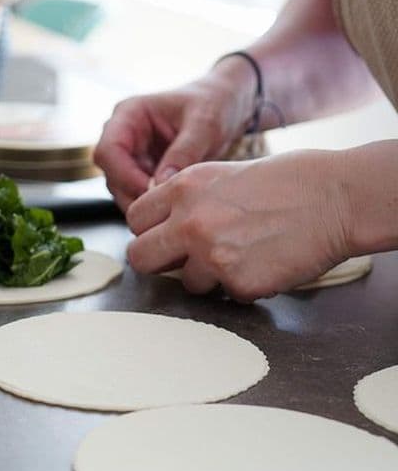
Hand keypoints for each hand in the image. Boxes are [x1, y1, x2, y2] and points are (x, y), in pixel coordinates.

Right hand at [94, 66, 255, 211]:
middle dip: (134, 194)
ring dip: (144, 202)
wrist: (227, 103)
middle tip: (166, 209)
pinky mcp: (142, 170)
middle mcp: (123, 135)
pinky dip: (154, 203)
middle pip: (111, 175)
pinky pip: (138, 193)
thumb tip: (160, 185)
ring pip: (122, 189)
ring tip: (175, 207)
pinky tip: (176, 205)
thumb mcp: (204, 125)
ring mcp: (131, 154)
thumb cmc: (214, 103)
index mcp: (128, 114)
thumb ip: (183, 153)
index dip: (125, 176)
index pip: (108, 151)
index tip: (152, 192)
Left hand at [125, 150, 352, 301]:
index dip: (149, 230)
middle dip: (158, 261)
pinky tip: (263, 262)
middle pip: (140, 258)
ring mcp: (213, 256)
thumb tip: (161, 227)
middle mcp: (189, 223)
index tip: (163, 235)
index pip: (134, 220)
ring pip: (186, 282)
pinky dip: (242, 285)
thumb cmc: (286, 181)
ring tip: (242, 253)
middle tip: (182, 258)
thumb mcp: (220, 175)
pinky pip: (226, 295)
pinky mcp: (239, 284)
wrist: (336, 197)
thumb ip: (184, 200)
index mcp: (182, 189)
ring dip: (208, 275)